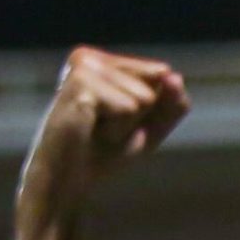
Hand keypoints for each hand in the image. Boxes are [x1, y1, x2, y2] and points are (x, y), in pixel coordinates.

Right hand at [15, 47, 190, 239]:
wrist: (65, 182)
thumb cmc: (102, 154)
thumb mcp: (148, 128)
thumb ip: (170, 103)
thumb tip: (174, 76)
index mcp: (102, 60)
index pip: (160, 75)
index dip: (148, 111)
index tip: (116, 122)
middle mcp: (89, 57)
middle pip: (154, 84)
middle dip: (137, 118)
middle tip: (104, 131)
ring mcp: (84, 68)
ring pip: (144, 97)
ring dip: (126, 126)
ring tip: (96, 131)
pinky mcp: (81, 85)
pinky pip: (129, 108)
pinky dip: (117, 130)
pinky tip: (90, 132)